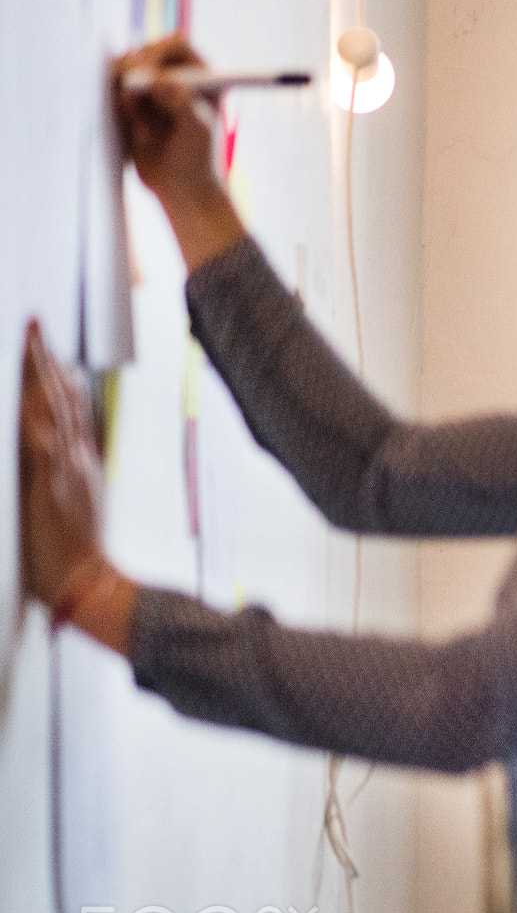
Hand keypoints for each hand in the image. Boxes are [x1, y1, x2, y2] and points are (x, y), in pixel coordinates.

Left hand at [19, 320, 110, 607]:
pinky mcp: (48, 484)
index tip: (49, 346)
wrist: (90, 587)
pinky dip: (37, 411)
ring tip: (32, 340)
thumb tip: (64, 453)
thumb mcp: (79, 508)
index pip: (72, 407)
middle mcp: (75, 459)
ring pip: (52, 409)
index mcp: (82, 464)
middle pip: (62, 398)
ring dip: (40, 372)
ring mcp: (64, 469)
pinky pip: (41, 438)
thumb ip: (69, 477)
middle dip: (47, 360)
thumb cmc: (78, 557)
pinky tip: (31, 391)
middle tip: (36, 325)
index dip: (59, 374)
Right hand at [111, 37, 244, 269]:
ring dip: (122, 81)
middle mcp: (176, 77)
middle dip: (133, 65)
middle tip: (129, 87)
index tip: (147, 70)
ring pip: (126, 68)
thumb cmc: (199, 159)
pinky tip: (131, 120)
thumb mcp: (197, 130)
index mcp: (201, 76)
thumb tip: (163, 82)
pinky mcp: (132, 106)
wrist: (182, 188)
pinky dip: (116, 99)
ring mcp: (152, 91)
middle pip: (143, 51)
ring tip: (132, 107)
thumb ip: (182, 103)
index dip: (157, 51)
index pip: (175, 44)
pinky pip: (114, 90)